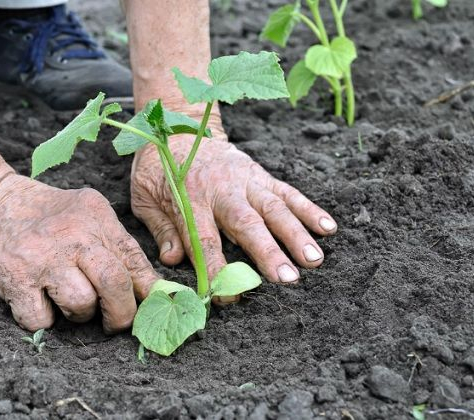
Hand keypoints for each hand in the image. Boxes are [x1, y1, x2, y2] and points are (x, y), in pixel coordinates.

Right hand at [0, 175, 158, 331]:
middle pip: (114, 284)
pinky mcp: (14, 277)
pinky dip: (42, 320)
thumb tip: (152, 291)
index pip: (134, 259)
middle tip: (115, 321)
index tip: (150, 308)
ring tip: (66, 299)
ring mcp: (42, 256)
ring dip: (78, 315)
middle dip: (121, 314)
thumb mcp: (86, 217)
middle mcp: (72, 234)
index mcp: (96, 216)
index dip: (148, 291)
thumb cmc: (44, 217)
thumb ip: (117, 248)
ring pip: (81, 305)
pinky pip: (41, 320)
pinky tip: (37, 300)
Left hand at [131, 131, 336, 292]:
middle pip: (247, 224)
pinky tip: (328, 228)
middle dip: (268, 253)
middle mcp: (222, 189)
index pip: (204, 239)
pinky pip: (288, 192)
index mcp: (190, 198)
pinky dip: (309, 209)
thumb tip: (173, 260)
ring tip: (315, 260)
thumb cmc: (159, 169)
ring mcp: (246, 180)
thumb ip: (161, 229)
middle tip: (287, 279)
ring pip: (274, 208)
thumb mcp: (145, 197)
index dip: (216, 269)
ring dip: (296, 235)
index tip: (225, 296)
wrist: (178, 128)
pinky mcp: (261, 175)